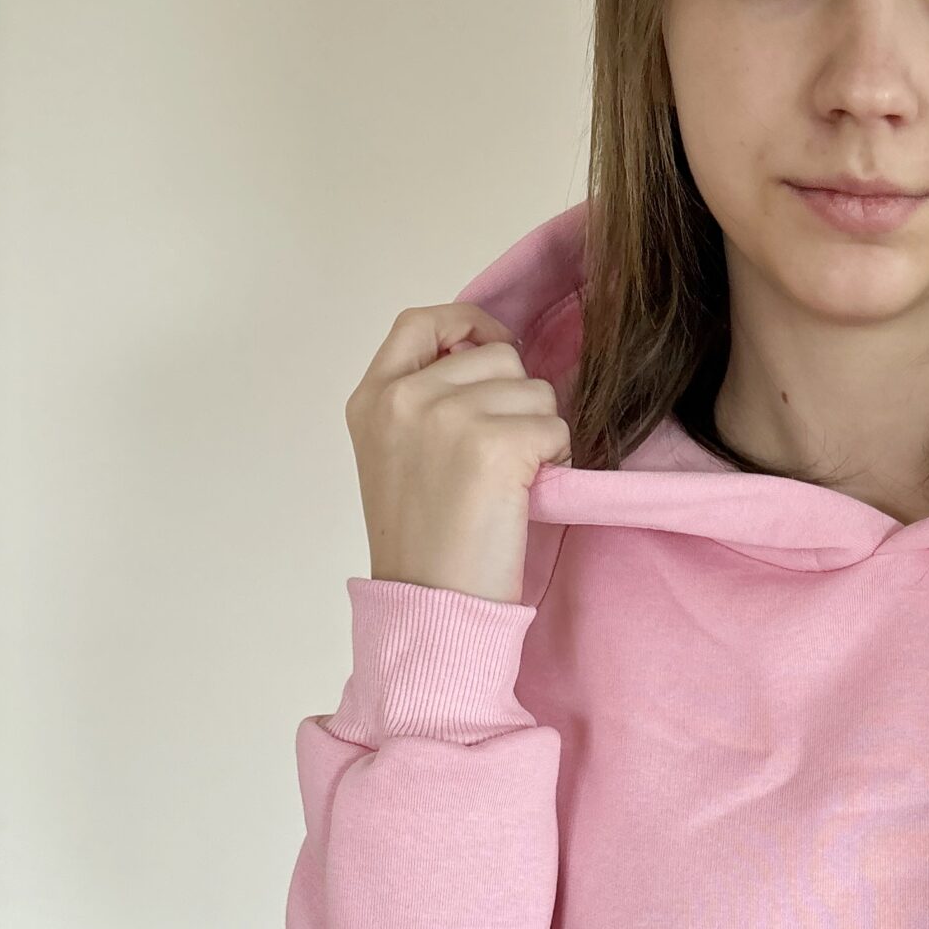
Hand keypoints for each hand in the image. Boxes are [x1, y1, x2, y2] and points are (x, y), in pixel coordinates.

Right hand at [344, 304, 571, 603]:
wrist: (429, 605)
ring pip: (534, 389)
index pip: (420, 322)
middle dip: (517, 400)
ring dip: (540, 432)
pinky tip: (528, 495)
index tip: (494, 346)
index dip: (467, 324)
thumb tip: (491, 356)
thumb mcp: (397, 456)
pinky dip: (556, 462)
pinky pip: (555, 428)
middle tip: (504, 458)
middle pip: (496, 355)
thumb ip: (425, 401)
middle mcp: (403, 397)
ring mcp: (446, 416)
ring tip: (511, 481)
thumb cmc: (425, 545)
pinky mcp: (493, 444)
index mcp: (372, 398)